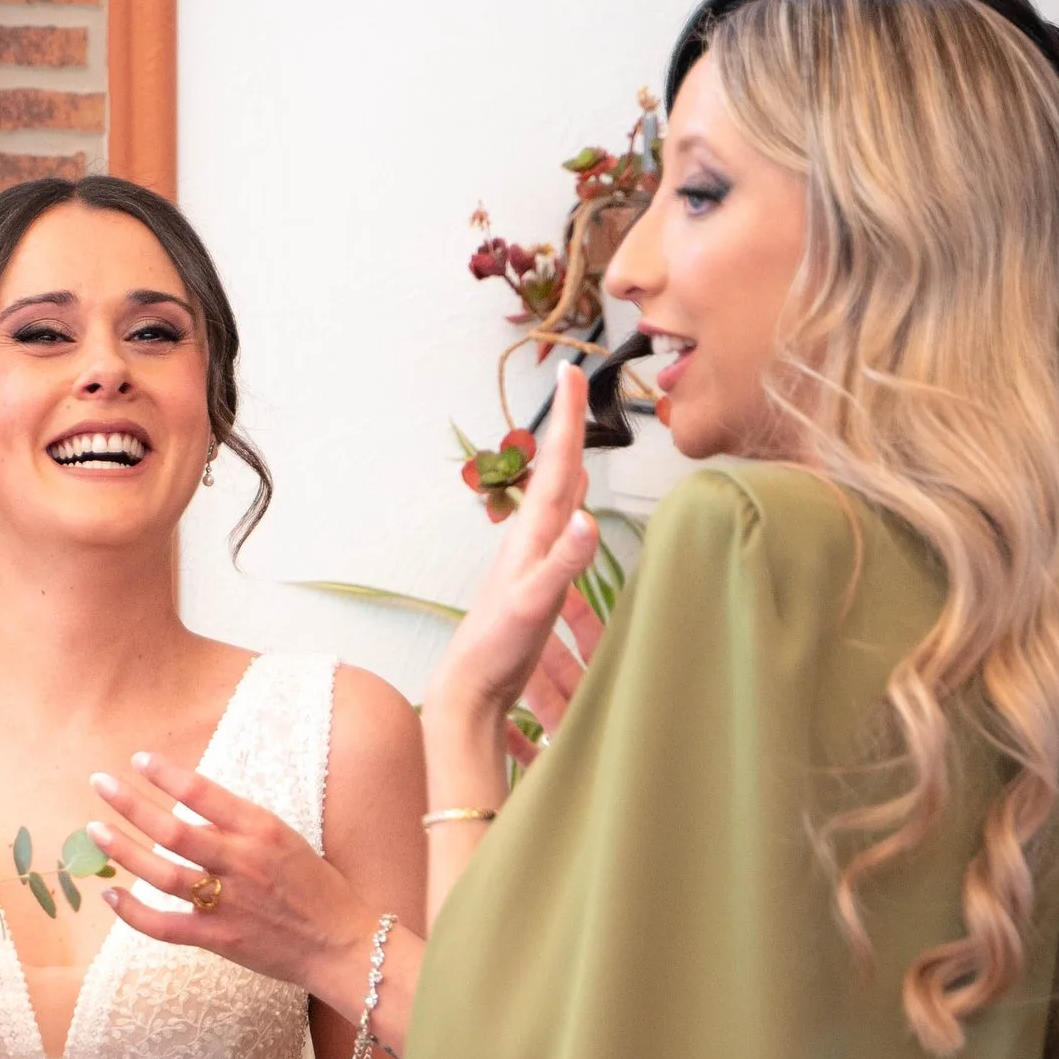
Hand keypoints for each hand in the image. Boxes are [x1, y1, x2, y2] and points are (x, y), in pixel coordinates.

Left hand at [86, 762, 380, 1021]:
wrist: (341, 944)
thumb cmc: (316, 888)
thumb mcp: (286, 840)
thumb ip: (241, 824)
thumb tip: (191, 806)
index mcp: (262, 830)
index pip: (203, 793)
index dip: (166, 774)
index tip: (137, 760)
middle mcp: (242, 862)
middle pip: (172, 830)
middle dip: (130, 804)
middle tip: (99, 783)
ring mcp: (229, 903)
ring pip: (161, 874)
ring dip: (124, 850)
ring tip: (94, 829)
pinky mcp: (219, 939)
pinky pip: (164, 926)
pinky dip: (132, 912)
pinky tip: (108, 894)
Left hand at [426, 362, 602, 766]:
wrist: (470, 688)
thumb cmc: (498, 648)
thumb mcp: (532, 604)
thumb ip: (561, 564)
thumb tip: (588, 519)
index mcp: (532, 536)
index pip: (557, 467)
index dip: (567, 419)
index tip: (571, 370)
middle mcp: (530, 539)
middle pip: (557, 470)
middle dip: (568, 425)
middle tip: (574, 380)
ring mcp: (532, 559)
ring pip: (557, 497)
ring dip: (569, 460)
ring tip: (576, 429)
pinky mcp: (535, 581)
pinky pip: (559, 530)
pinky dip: (571, 507)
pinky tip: (575, 511)